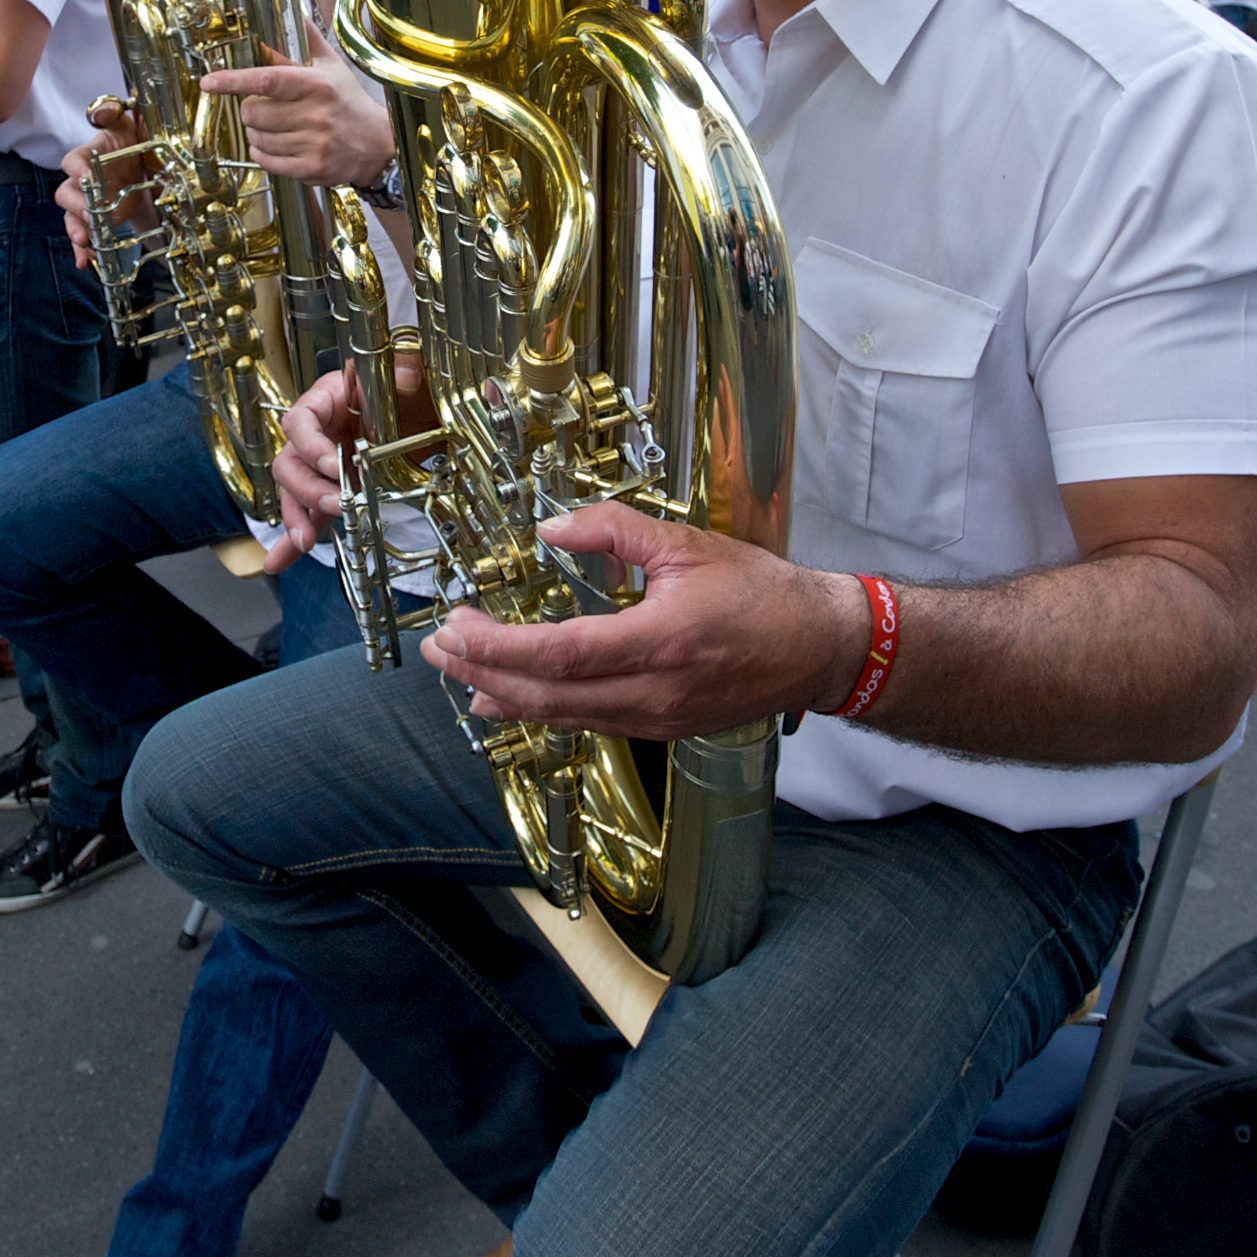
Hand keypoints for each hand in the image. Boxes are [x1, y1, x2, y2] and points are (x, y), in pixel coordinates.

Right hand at [56, 107, 152, 268]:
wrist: (144, 164)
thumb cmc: (131, 140)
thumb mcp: (127, 122)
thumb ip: (113, 114)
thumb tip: (101, 111)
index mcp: (85, 156)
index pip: (72, 161)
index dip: (76, 169)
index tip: (86, 176)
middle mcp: (81, 181)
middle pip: (65, 194)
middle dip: (75, 206)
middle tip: (89, 213)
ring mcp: (86, 203)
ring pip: (70, 218)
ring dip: (75, 230)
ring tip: (84, 241)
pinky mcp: (95, 220)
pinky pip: (82, 235)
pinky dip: (82, 249)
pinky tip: (86, 260)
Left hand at [199, 28, 393, 187]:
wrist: (378, 143)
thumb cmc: (348, 102)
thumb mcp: (332, 67)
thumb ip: (308, 41)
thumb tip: (293, 11)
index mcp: (317, 85)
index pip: (267, 79)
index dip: (233, 80)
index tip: (209, 81)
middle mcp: (316, 114)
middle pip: (253, 112)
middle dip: (250, 109)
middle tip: (263, 107)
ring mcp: (314, 144)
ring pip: (257, 139)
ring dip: (257, 132)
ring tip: (275, 126)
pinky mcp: (312, 169)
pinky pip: (267, 162)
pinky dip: (263, 154)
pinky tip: (277, 145)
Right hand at [264, 347, 430, 570]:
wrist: (418, 411)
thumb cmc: (404, 390)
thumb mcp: (408, 376)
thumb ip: (405, 369)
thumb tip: (406, 371)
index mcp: (326, 401)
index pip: (300, 420)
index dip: (310, 443)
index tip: (332, 463)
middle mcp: (316, 434)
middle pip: (290, 462)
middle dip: (307, 488)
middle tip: (334, 504)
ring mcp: (318, 465)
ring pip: (293, 492)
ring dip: (296, 517)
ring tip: (305, 541)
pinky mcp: (328, 489)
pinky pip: (307, 513)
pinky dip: (293, 539)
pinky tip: (282, 559)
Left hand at [417, 502, 871, 740]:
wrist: (819, 647)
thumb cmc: (761, 593)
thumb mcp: (688, 544)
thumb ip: (614, 530)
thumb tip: (551, 528)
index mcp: (661, 641)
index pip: (560, 654)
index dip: (500, 647)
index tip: (457, 629)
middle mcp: (654, 691)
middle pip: (549, 695)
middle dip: (483, 673)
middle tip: (438, 651)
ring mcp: (657, 718)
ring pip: (564, 717)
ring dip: (505, 696)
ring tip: (459, 674)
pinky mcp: (662, 728)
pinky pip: (589, 723)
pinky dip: (542, 711)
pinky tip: (510, 702)